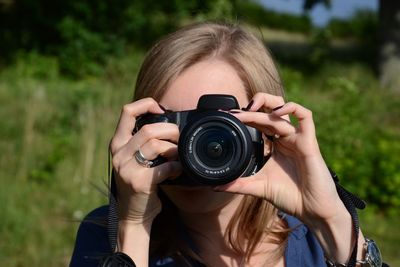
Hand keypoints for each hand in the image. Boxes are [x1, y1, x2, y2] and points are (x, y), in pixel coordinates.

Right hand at [110, 98, 181, 224]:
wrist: (133, 215)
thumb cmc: (138, 182)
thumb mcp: (133, 159)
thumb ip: (142, 142)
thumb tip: (168, 124)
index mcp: (117, 143)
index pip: (127, 112)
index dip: (146, 104)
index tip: (161, 109)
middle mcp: (118, 154)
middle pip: (149, 129)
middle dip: (170, 131)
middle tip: (179, 138)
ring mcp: (127, 168)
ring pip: (156, 145)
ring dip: (174, 149)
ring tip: (177, 156)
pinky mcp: (139, 182)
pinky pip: (165, 167)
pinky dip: (176, 167)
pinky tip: (176, 171)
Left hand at [215, 92, 343, 225]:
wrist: (312, 210)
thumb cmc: (290, 196)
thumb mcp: (258, 187)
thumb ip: (238, 184)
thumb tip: (215, 185)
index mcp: (274, 144)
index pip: (258, 122)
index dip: (243, 117)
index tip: (226, 117)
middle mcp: (285, 138)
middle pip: (270, 111)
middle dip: (251, 108)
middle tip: (234, 113)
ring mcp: (297, 138)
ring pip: (283, 111)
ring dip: (266, 106)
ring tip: (249, 109)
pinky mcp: (309, 142)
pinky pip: (306, 117)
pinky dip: (293, 109)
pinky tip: (277, 113)